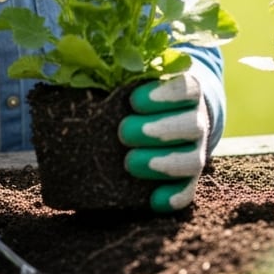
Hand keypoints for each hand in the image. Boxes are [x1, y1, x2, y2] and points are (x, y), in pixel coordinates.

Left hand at [118, 71, 209, 211]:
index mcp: (187, 90)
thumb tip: (77, 73)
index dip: (166, 94)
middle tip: (124, 132)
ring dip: (164, 163)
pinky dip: (174, 197)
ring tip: (130, 163)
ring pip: (193, 160)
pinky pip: (188, 191)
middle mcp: (197, 121)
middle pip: (191, 126)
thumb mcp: (134, 80)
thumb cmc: (139, 95)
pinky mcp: (188, 178)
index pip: (187, 88)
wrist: (164, 118)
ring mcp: (196, 151)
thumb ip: (116, 77)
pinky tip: (154, 200)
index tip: (134, 100)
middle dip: (158, 130)